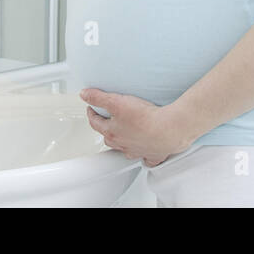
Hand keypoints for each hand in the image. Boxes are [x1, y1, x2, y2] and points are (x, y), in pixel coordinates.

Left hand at [79, 87, 193, 166]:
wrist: (168, 130)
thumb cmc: (145, 118)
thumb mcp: (117, 102)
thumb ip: (99, 97)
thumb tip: (84, 94)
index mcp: (112, 132)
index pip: (95, 123)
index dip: (92, 113)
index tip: (91, 108)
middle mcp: (123, 144)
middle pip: (108, 137)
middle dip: (105, 128)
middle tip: (106, 120)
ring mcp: (137, 151)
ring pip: (125, 149)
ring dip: (122, 142)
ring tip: (123, 135)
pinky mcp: (153, 154)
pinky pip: (146, 158)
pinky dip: (144, 156)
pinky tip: (145, 152)